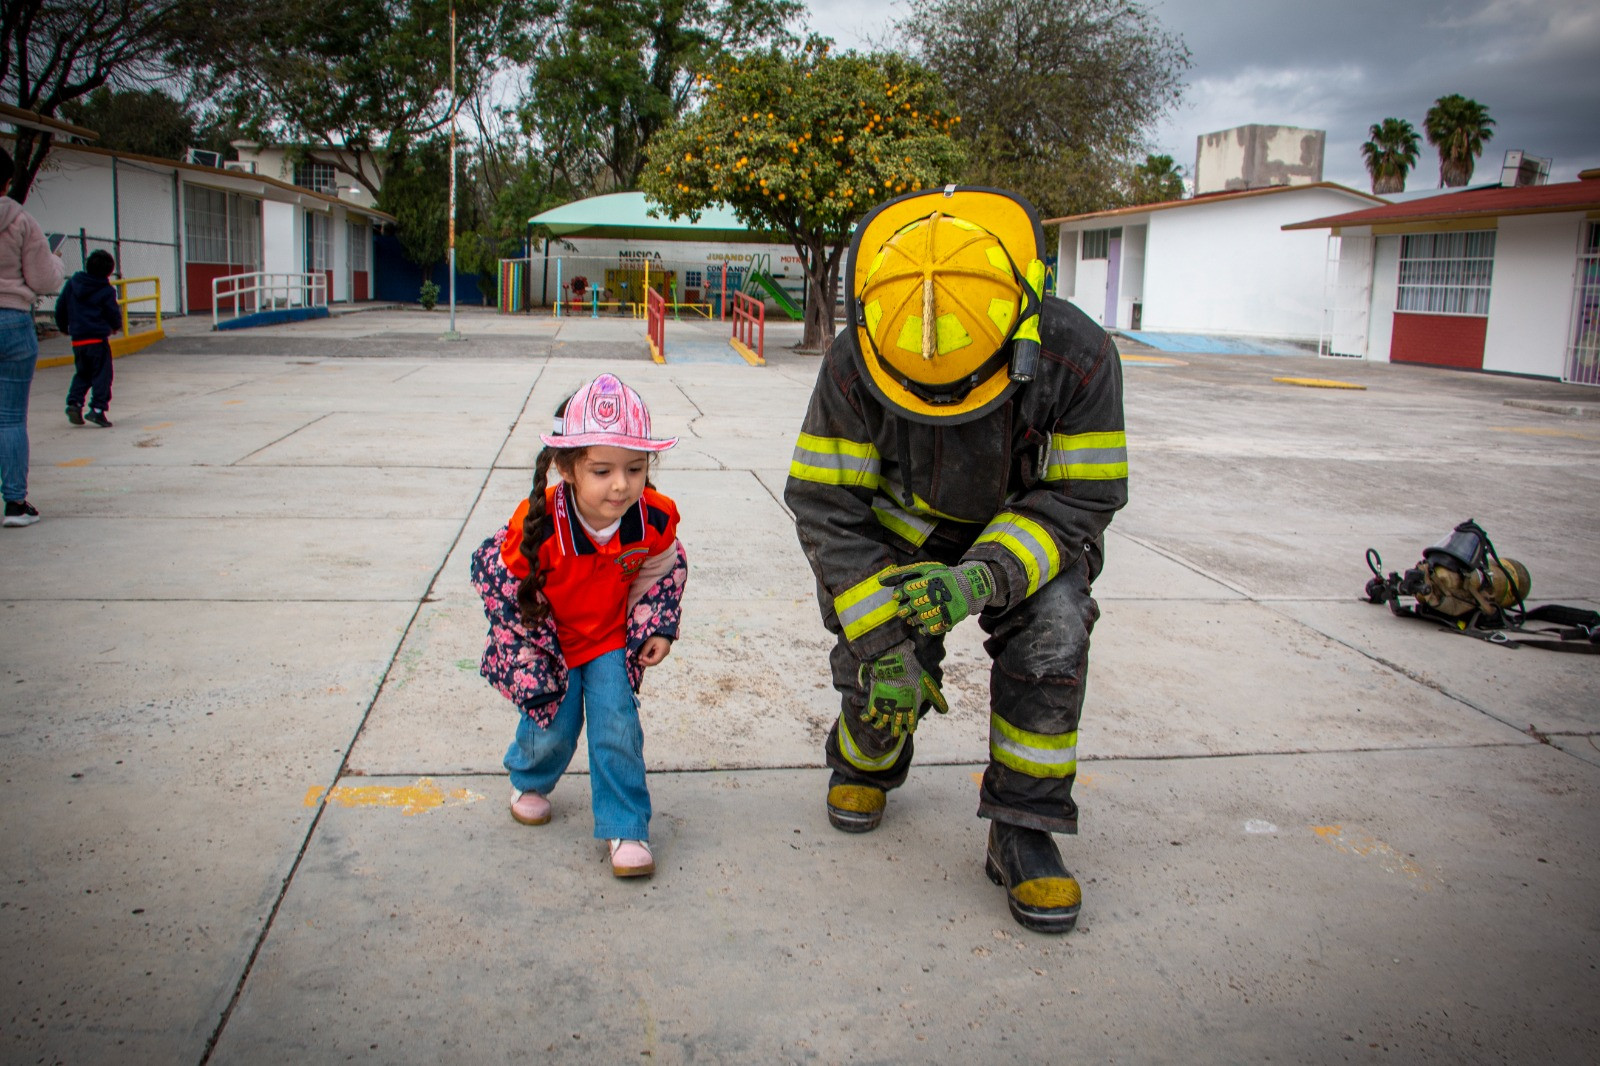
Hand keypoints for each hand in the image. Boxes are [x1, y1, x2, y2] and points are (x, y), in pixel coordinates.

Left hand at [637, 636, 671, 666]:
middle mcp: (664, 654)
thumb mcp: (650, 641)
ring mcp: (664, 654)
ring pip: (655, 661)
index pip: (654, 661)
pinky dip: (650, 658)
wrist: (664, 631)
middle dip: (646, 663)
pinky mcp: (662, 653)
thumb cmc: (657, 635)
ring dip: (647, 662)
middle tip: (638, 662)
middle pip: (655, 662)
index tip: (640, 659)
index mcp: (662, 651)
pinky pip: (656, 658)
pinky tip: (644, 658)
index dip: (646, 661)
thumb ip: (645, 650)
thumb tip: (639, 658)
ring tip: (640, 660)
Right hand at [858, 643, 947, 736]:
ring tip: (880, 726)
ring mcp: (884, 708)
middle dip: (896, 730)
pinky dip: (867, 718)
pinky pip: (868, 715)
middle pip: (895, 727)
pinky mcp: (873, 701)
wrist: (894, 662)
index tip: (910, 729)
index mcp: (911, 710)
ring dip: (881, 725)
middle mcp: (898, 712)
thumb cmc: (913, 673)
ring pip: (881, 724)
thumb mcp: (929, 686)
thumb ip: (937, 700)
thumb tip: (944, 711)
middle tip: (895, 732)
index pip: (911, 725)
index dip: (911, 728)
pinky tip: (867, 719)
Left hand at [878, 560, 995, 635]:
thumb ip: (901, 573)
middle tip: (913, 604)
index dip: (900, 595)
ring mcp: (935, 613)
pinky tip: (928, 618)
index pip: (901, 593)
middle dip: (905, 608)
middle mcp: (928, 599)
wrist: (967, 588)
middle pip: (905, 610)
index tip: (903, 594)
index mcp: (923, 584)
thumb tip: (879, 580)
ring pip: (913, 621)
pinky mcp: (942, 624)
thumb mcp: (923, 569)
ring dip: (913, 617)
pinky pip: (924, 630)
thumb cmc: (941, 577)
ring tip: (922, 610)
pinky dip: (923, 627)